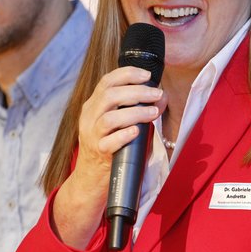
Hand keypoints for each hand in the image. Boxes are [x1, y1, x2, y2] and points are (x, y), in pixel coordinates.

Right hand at [52, 66, 165, 247]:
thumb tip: (162, 96)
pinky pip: (109, 143)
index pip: (106, 82)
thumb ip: (137, 108)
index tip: (147, 75)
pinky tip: (137, 131)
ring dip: (135, 113)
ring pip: (110, 119)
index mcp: (93, 105)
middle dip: (136, 92)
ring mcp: (91, 136)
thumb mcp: (119, 122)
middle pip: (109, 96)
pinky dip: (124, 135)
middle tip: (157, 94)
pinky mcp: (98, 153)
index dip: (127, 74)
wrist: (91, 177)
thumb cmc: (111, 145)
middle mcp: (89, 117)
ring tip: (154, 113)